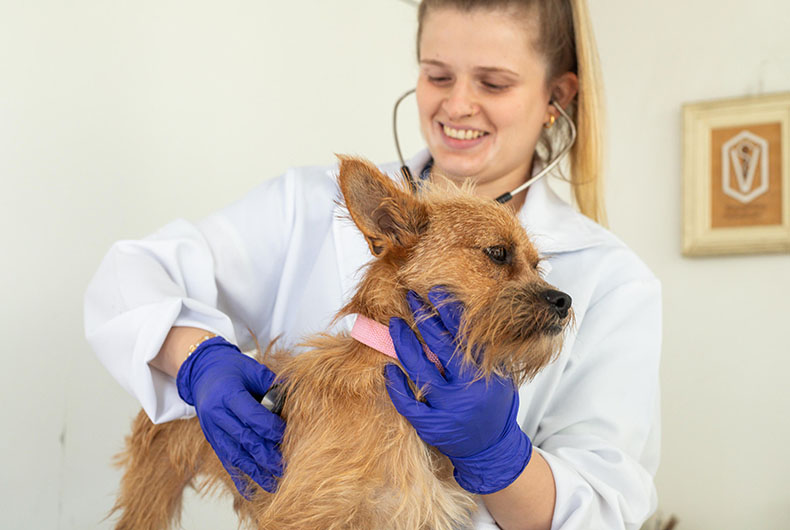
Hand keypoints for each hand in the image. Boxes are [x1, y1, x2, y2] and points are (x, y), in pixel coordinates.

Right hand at [176, 337, 283, 497]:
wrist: (202, 372)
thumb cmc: (232, 368)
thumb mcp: (251, 368)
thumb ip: (271, 384)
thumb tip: (292, 398)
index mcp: (227, 393)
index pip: (251, 415)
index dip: (270, 427)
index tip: (287, 435)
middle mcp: (217, 414)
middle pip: (244, 438)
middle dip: (266, 454)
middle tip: (286, 466)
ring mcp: (212, 429)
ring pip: (235, 454)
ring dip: (256, 471)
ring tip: (274, 484)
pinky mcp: (212, 440)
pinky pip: (226, 461)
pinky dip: (240, 477)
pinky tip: (252, 492)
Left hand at [385, 289, 531, 494]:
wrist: (493, 448)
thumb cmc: (493, 405)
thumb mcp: (499, 374)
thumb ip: (483, 351)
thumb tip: (459, 315)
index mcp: (486, 372)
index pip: (465, 333)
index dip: (448, 310)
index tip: (435, 291)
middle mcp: (468, 388)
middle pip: (440, 346)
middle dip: (423, 318)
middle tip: (410, 297)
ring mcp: (449, 408)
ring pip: (420, 370)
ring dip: (404, 344)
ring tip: (395, 325)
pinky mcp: (433, 426)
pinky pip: (408, 403)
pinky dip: (396, 385)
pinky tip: (388, 369)